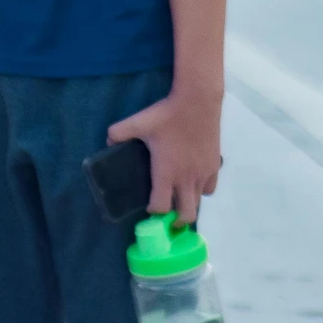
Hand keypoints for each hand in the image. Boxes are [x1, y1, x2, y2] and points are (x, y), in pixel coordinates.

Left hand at [108, 87, 223, 225]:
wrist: (198, 102)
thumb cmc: (167, 115)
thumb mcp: (138, 122)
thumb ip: (119, 133)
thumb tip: (107, 141)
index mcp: (166, 173)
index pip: (162, 207)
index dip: (154, 211)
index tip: (149, 207)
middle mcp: (187, 179)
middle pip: (186, 215)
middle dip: (176, 220)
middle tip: (168, 216)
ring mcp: (203, 174)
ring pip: (199, 202)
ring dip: (188, 204)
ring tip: (180, 198)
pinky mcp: (215, 166)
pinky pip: (210, 188)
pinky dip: (202, 190)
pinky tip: (194, 180)